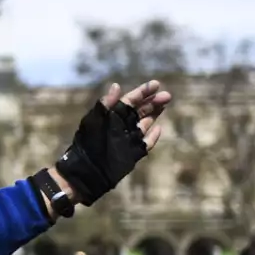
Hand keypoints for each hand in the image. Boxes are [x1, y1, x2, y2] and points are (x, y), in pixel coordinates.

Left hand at [53, 80, 170, 204]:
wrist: (86, 170)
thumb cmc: (87, 143)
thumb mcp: (94, 121)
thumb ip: (105, 104)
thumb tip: (116, 85)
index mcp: (111, 116)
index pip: (129, 101)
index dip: (142, 92)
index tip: (156, 84)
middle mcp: (121, 126)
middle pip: (140, 111)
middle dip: (153, 102)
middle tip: (167, 95)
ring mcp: (128, 140)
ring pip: (145, 124)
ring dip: (155, 114)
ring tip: (165, 104)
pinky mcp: (132, 153)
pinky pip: (146, 143)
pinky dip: (153, 136)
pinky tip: (159, 129)